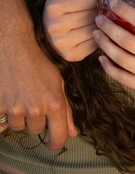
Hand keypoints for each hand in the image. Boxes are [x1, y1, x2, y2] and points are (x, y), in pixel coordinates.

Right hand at [0, 30, 76, 149]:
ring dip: (20, 116)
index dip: (56, 144)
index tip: (54, 143)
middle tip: (34, 99)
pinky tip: (9, 96)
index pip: (59, 137)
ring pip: (19, 126)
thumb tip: (73, 133)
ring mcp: (16, 108)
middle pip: (36, 130)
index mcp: (55, 102)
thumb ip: (66, 110)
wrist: (14, 46)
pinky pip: (2, 122)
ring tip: (21, 94)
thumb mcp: (58, 82)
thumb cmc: (39, 62)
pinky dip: (5, 113)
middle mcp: (35, 108)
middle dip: (36, 119)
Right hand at [43, 0, 104, 61]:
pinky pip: (94, 45)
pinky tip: (95, 32)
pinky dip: (98, 38)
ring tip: (99, 20)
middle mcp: (55, 25)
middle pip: (93, 15)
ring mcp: (61, 43)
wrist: (48, 28)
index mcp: (54, 4)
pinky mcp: (70, 55)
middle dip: (100, 11)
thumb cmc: (63, 4)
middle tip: (101, 9)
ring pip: (95, 30)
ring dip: (101, 25)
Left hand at [93, 0, 134, 110]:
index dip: (126, 12)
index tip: (113, 3)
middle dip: (109, 28)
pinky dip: (109, 67)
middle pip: (129, 42)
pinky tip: (102, 57)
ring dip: (105, 45)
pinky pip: (123, 78)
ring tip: (96, 33)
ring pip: (122, 60)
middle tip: (98, 18)